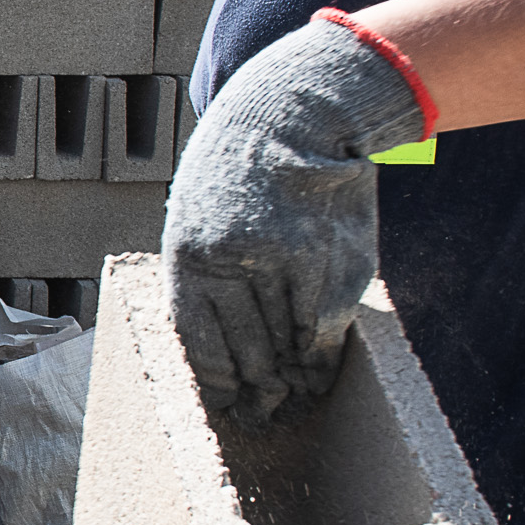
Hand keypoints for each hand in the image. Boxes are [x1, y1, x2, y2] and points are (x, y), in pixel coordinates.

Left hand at [164, 17, 426, 424]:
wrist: (297, 111)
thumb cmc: (239, 169)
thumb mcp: (198, 213)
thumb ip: (202, 275)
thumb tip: (209, 349)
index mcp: (189, 254)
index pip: (196, 342)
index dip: (214, 382)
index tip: (227, 403)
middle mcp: (235, 262)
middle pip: (246, 352)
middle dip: (257, 391)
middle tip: (266, 413)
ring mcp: (288, 261)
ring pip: (288, 345)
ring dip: (293, 379)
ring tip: (295, 397)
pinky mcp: (334, 260)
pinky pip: (325, 328)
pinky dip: (324, 353)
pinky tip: (320, 366)